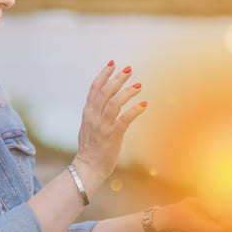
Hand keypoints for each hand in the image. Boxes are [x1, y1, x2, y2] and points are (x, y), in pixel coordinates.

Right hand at [73, 61, 145, 181]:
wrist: (88, 167)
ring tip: (138, 85)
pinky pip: (125, 118)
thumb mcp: (88, 126)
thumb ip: (93, 113)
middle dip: (117, 78)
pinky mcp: (112, 135)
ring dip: (127, 92)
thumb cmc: (91, 148)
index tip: (112, 64)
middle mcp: (94, 116)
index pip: (94, 88)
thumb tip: (101, 102)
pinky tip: (143, 104)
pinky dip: (135, 109)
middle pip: (105, 91)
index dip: (103, 74)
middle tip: (129, 70)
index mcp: (87, 112)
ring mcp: (103, 125)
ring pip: (114, 102)